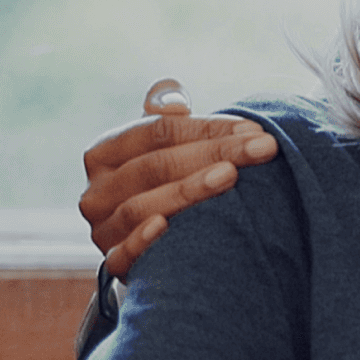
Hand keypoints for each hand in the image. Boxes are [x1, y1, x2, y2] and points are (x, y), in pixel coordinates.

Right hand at [78, 79, 276, 278]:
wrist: (155, 248)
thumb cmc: (163, 184)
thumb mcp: (159, 147)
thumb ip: (164, 117)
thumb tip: (172, 95)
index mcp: (104, 153)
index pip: (158, 131)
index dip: (207, 127)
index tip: (255, 129)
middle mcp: (96, 191)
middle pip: (156, 165)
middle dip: (214, 153)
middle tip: (262, 148)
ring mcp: (103, 229)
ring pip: (142, 206)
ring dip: (189, 190)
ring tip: (231, 176)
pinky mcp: (113, 264)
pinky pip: (123, 253)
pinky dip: (142, 239)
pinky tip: (166, 225)